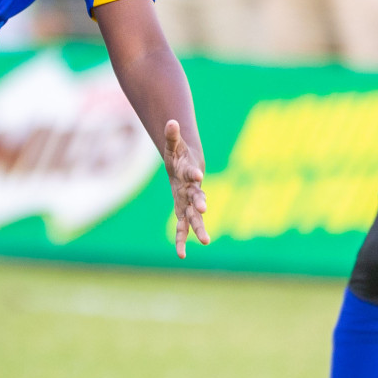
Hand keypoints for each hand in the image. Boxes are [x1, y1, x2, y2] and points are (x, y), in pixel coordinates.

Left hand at [163, 119, 208, 258]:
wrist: (187, 168)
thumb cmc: (179, 156)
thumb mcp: (174, 145)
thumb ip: (172, 135)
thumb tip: (171, 121)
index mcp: (190, 174)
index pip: (193, 174)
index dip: (194, 174)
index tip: (197, 175)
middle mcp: (193, 191)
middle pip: (198, 198)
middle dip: (201, 204)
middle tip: (205, 210)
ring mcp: (189, 203)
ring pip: (195, 218)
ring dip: (199, 229)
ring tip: (206, 242)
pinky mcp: (183, 211)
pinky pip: (182, 227)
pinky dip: (181, 240)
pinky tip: (180, 255)